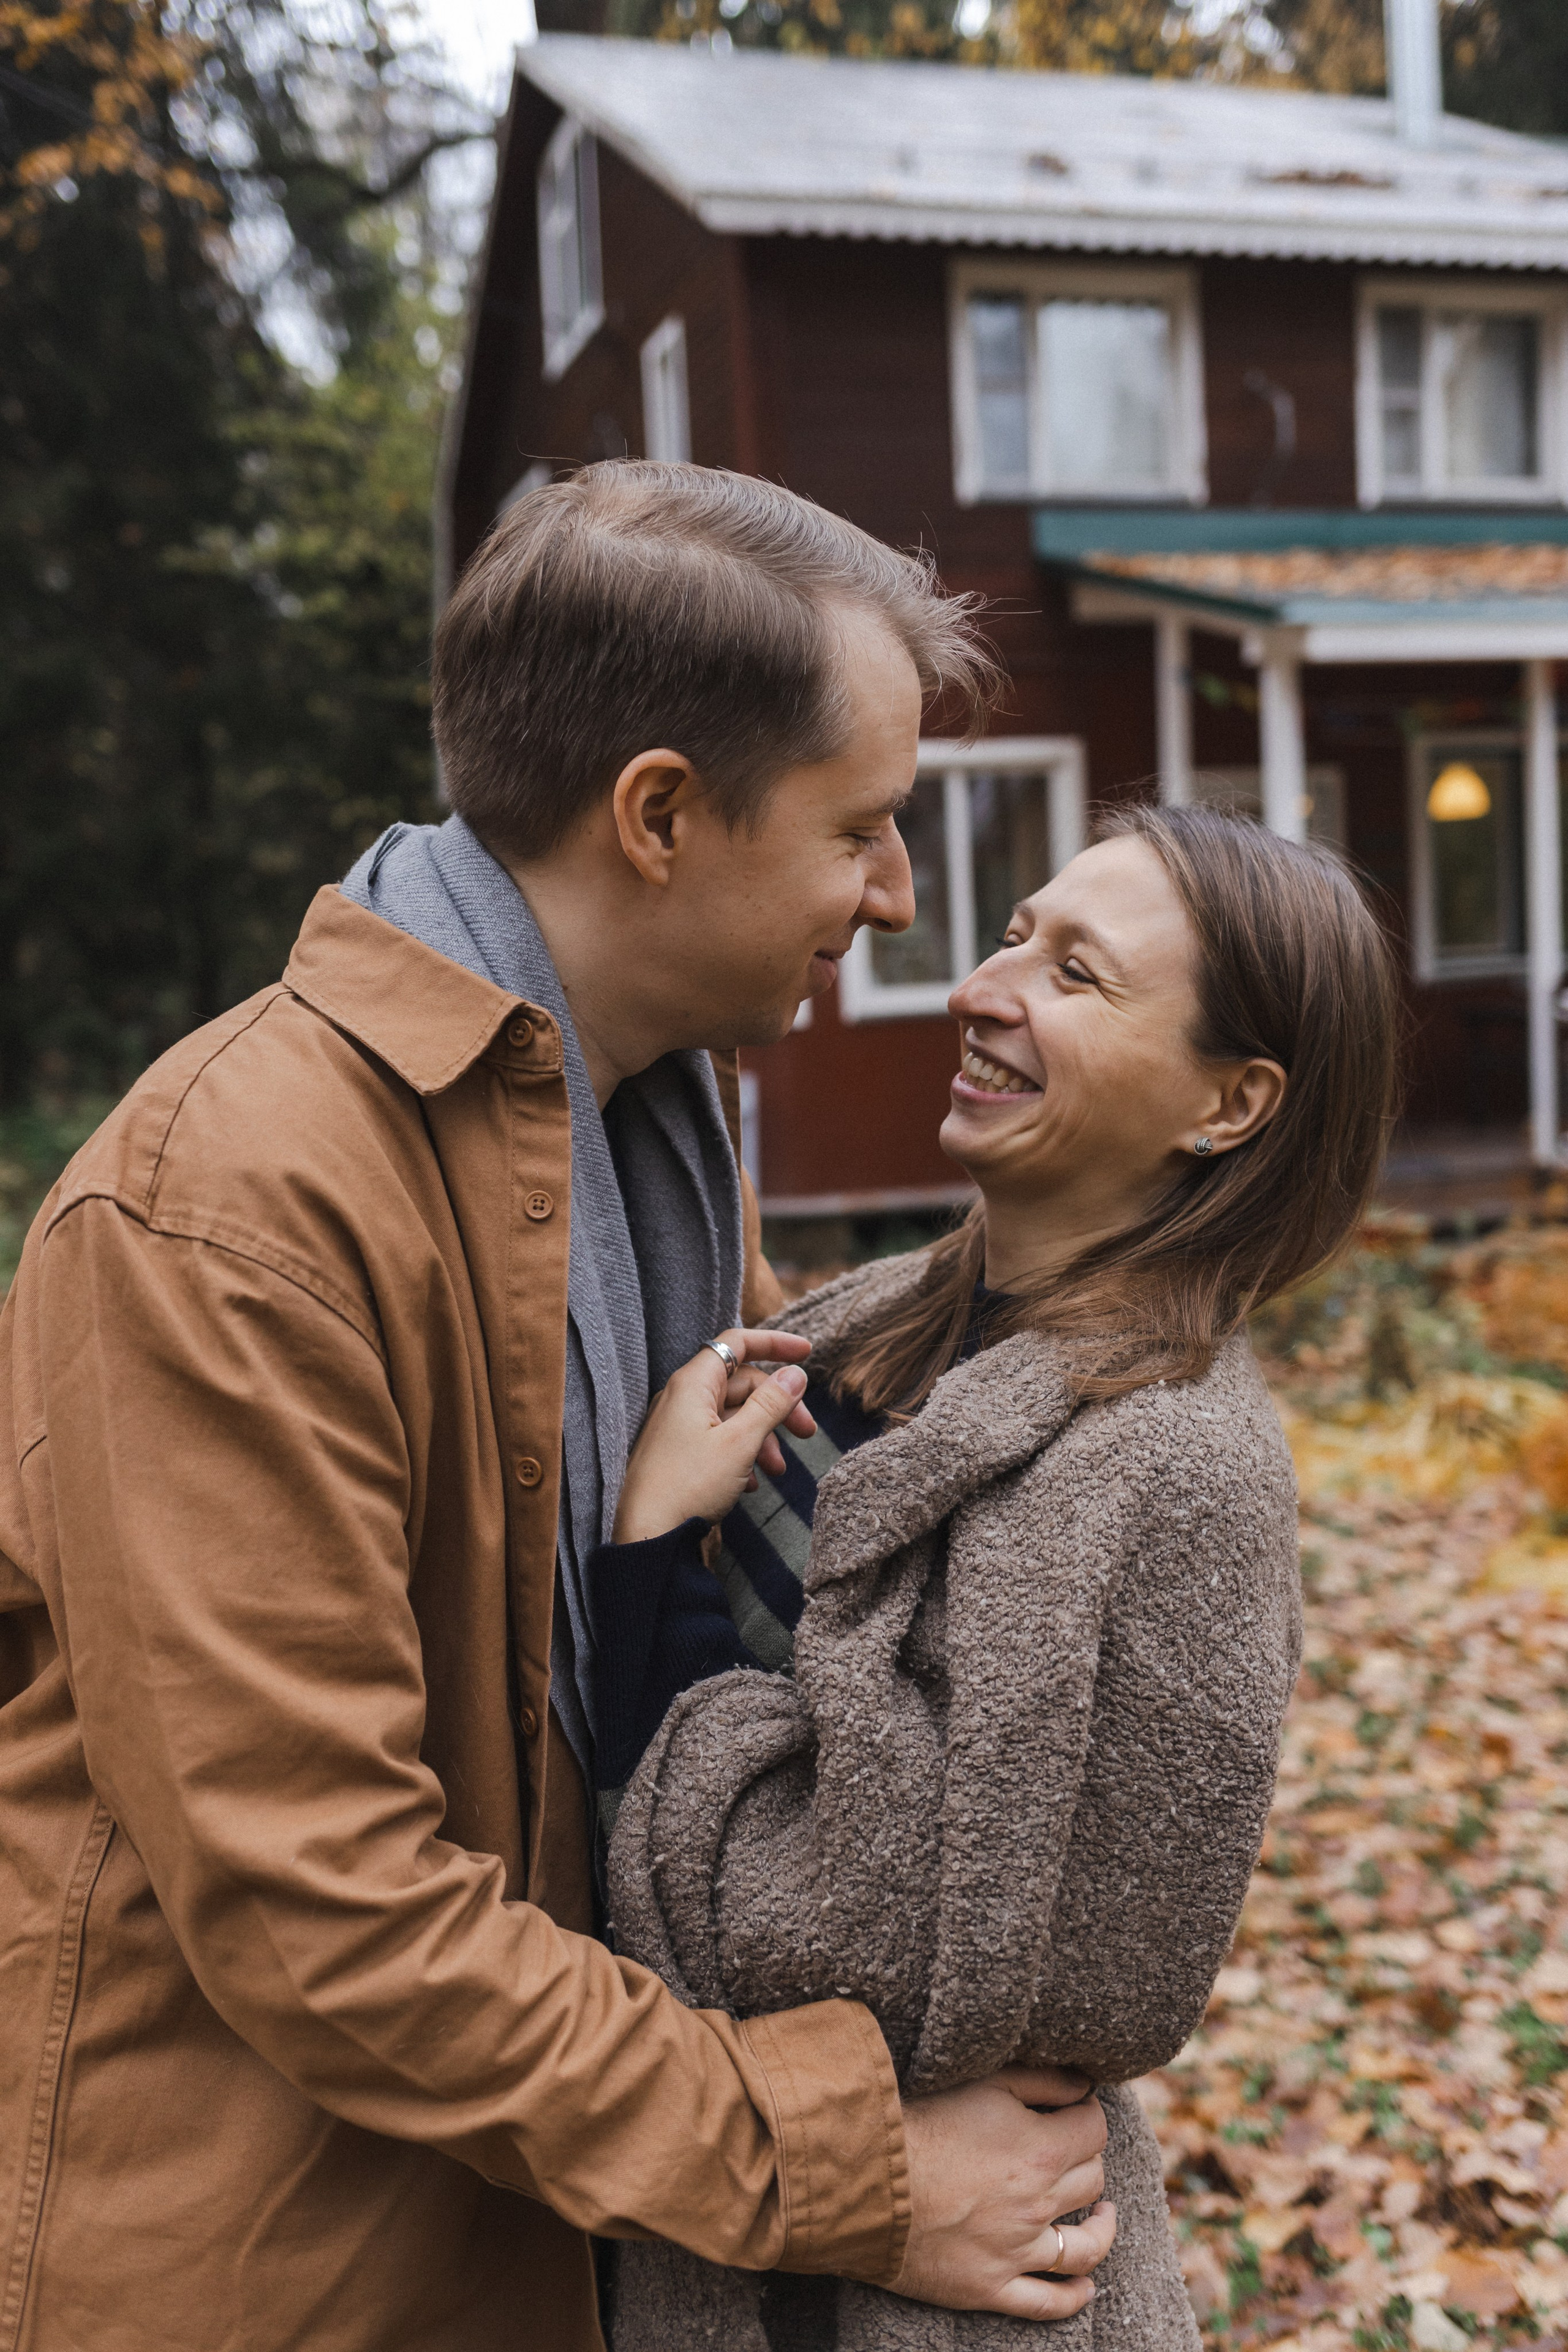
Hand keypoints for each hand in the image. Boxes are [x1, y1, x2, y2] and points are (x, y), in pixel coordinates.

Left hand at [612, 1328, 815, 1543]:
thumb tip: (795, 1374)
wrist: (647, 1536)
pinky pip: (717, 1440)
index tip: (807, 1354)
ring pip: (732, 1416)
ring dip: (762, 1437)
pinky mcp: (678, 1453)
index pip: (737, 1344)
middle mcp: (682, 1398)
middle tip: (807, 1432)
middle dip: (778, 1406)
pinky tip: (750, 1484)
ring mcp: (678, 1426)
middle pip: (741, 1384)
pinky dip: (741, 1455)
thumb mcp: (740, 1443)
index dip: (774, 1344)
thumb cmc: (688, 1486)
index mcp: (693, 1384)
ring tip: (777, 1470)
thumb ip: (770, 1404)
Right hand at [893, 2068, 1114, 2319]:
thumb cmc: (921, 2122)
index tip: (1076, 2109)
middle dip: (1087, 2159)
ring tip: (1102, 2215)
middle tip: (1070, 2150)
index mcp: (1040, 2150)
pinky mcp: (990, 2287)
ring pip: (1084, 2246)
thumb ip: (1041, 2081)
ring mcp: (1017, 2251)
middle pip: (1091, 2181)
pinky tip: (1087, 2287)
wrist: (867, 2180)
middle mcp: (1038, 2204)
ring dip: (1101, 2229)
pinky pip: (1047, 2303)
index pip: (1094, 2131)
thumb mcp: (983, 2083)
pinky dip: (1074, 2297)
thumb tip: (1085, 2085)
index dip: (1088, 2114)